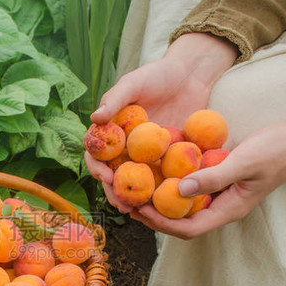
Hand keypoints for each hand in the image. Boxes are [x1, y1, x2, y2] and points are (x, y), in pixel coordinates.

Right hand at [84, 32, 237, 205]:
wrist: (191, 74)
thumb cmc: (158, 74)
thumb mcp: (134, 82)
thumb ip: (115, 99)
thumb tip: (94, 118)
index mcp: (111, 131)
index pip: (96, 154)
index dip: (97, 168)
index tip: (107, 177)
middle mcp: (125, 146)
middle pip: (114, 174)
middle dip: (115, 192)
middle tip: (123, 205)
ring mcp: (147, 154)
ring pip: (137, 182)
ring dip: (136, 198)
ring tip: (141, 212)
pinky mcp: (168, 157)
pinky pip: (162, 177)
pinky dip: (161, 191)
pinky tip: (165, 203)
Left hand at [131, 97, 285, 238]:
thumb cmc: (277, 150)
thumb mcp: (245, 161)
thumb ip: (214, 176)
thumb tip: (180, 190)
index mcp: (229, 210)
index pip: (188, 228)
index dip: (160, 222)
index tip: (138, 208)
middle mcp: (221, 206)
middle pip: (180, 221)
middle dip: (153, 214)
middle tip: (127, 200)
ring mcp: (220, 194)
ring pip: (183, 204)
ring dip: (159, 198)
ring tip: (135, 186)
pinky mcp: (219, 178)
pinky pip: (190, 185)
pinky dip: (172, 180)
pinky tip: (155, 166)